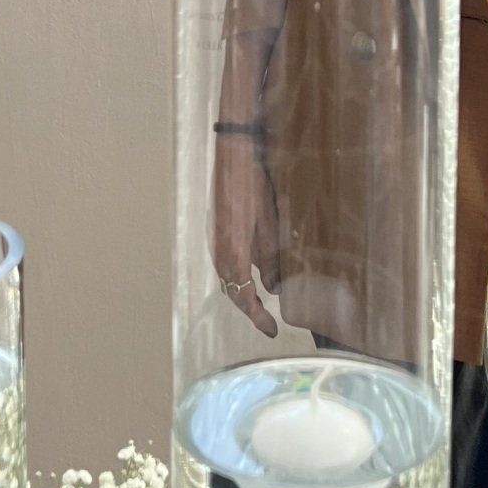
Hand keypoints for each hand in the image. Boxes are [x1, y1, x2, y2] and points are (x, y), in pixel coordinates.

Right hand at [211, 134, 279, 336]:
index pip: (244, 297)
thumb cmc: (252, 186)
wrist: (232, 158)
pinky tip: (249, 278)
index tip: (271, 329)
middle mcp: (218, 252)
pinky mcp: (215, 234)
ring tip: (260, 306)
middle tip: (267, 323)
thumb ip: (270, 257)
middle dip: (249, 311)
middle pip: (231, 293)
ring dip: (241, 295)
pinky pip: (223, 266)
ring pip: (225, 281)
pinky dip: (235, 279)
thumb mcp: (269, 223)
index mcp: (233, 252)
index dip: (258, 317)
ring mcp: (214, 243)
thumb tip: (273, 287)